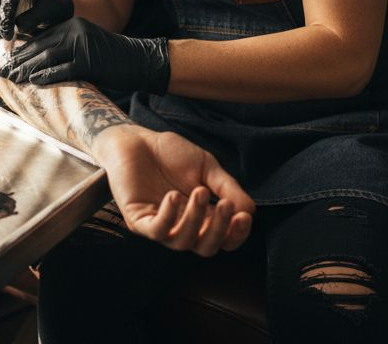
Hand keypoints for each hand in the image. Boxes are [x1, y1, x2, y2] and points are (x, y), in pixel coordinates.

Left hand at [0, 17, 168, 94]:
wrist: (140, 61)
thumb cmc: (112, 59)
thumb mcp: (86, 48)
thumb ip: (64, 51)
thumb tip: (36, 65)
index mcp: (71, 25)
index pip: (40, 38)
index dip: (21, 52)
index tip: (6, 63)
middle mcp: (75, 30)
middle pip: (40, 46)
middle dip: (19, 61)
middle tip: (2, 73)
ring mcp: (82, 45)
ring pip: (47, 57)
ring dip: (27, 70)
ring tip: (12, 79)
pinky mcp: (89, 61)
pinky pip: (63, 69)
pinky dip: (47, 76)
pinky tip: (34, 82)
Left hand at [91, 125, 254, 255]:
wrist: (137, 139)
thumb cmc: (171, 153)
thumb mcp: (207, 167)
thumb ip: (227, 188)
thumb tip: (250, 210)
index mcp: (202, 217)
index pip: (224, 239)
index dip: (236, 234)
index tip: (244, 215)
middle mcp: (182, 227)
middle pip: (206, 248)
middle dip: (219, 230)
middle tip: (226, 206)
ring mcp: (160, 225)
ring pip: (183, 242)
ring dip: (195, 219)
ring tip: (199, 192)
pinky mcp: (138, 220)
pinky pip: (156, 230)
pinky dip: (168, 217)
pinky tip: (174, 197)